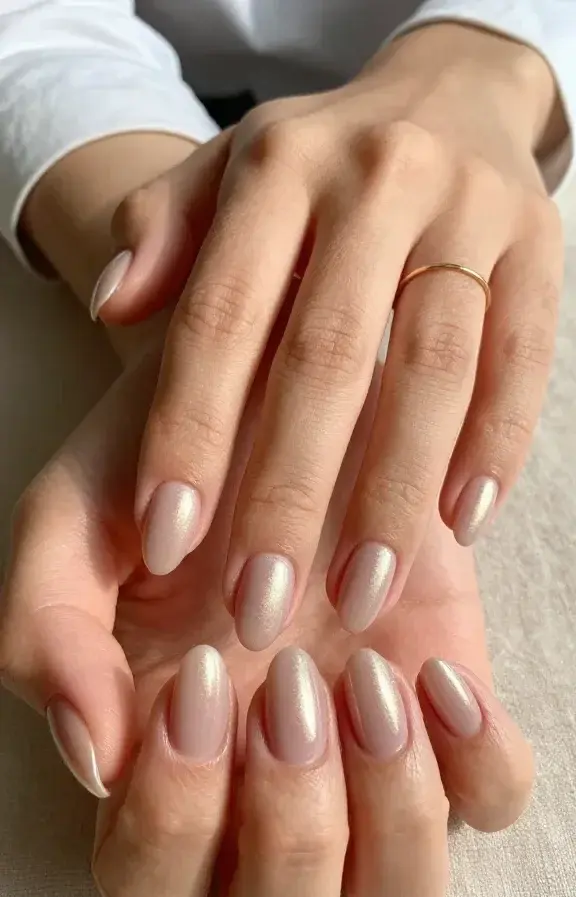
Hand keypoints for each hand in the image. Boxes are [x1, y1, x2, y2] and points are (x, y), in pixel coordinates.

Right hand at [0, 349, 532, 896]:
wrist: (271, 388)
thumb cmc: (163, 466)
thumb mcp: (72, 525)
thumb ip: (47, 638)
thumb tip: (96, 760)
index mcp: (162, 763)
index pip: (154, 884)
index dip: (177, 814)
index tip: (201, 672)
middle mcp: (266, 785)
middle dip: (290, 829)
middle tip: (289, 687)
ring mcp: (367, 755)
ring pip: (400, 894)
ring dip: (389, 810)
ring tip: (369, 678)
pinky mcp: (450, 704)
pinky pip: (495, 800)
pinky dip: (479, 760)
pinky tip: (430, 668)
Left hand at [91, 22, 561, 650]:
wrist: (450, 97)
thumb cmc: (318, 163)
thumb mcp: (225, 174)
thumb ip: (163, 233)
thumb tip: (110, 301)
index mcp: (278, 167)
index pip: (222, 316)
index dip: (191, 431)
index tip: (169, 538)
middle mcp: (375, 182)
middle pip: (327, 358)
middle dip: (291, 493)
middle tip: (261, 605)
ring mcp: (469, 212)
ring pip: (432, 369)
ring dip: (395, 494)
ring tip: (361, 596)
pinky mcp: (539, 249)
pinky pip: (521, 359)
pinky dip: (494, 446)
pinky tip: (460, 524)